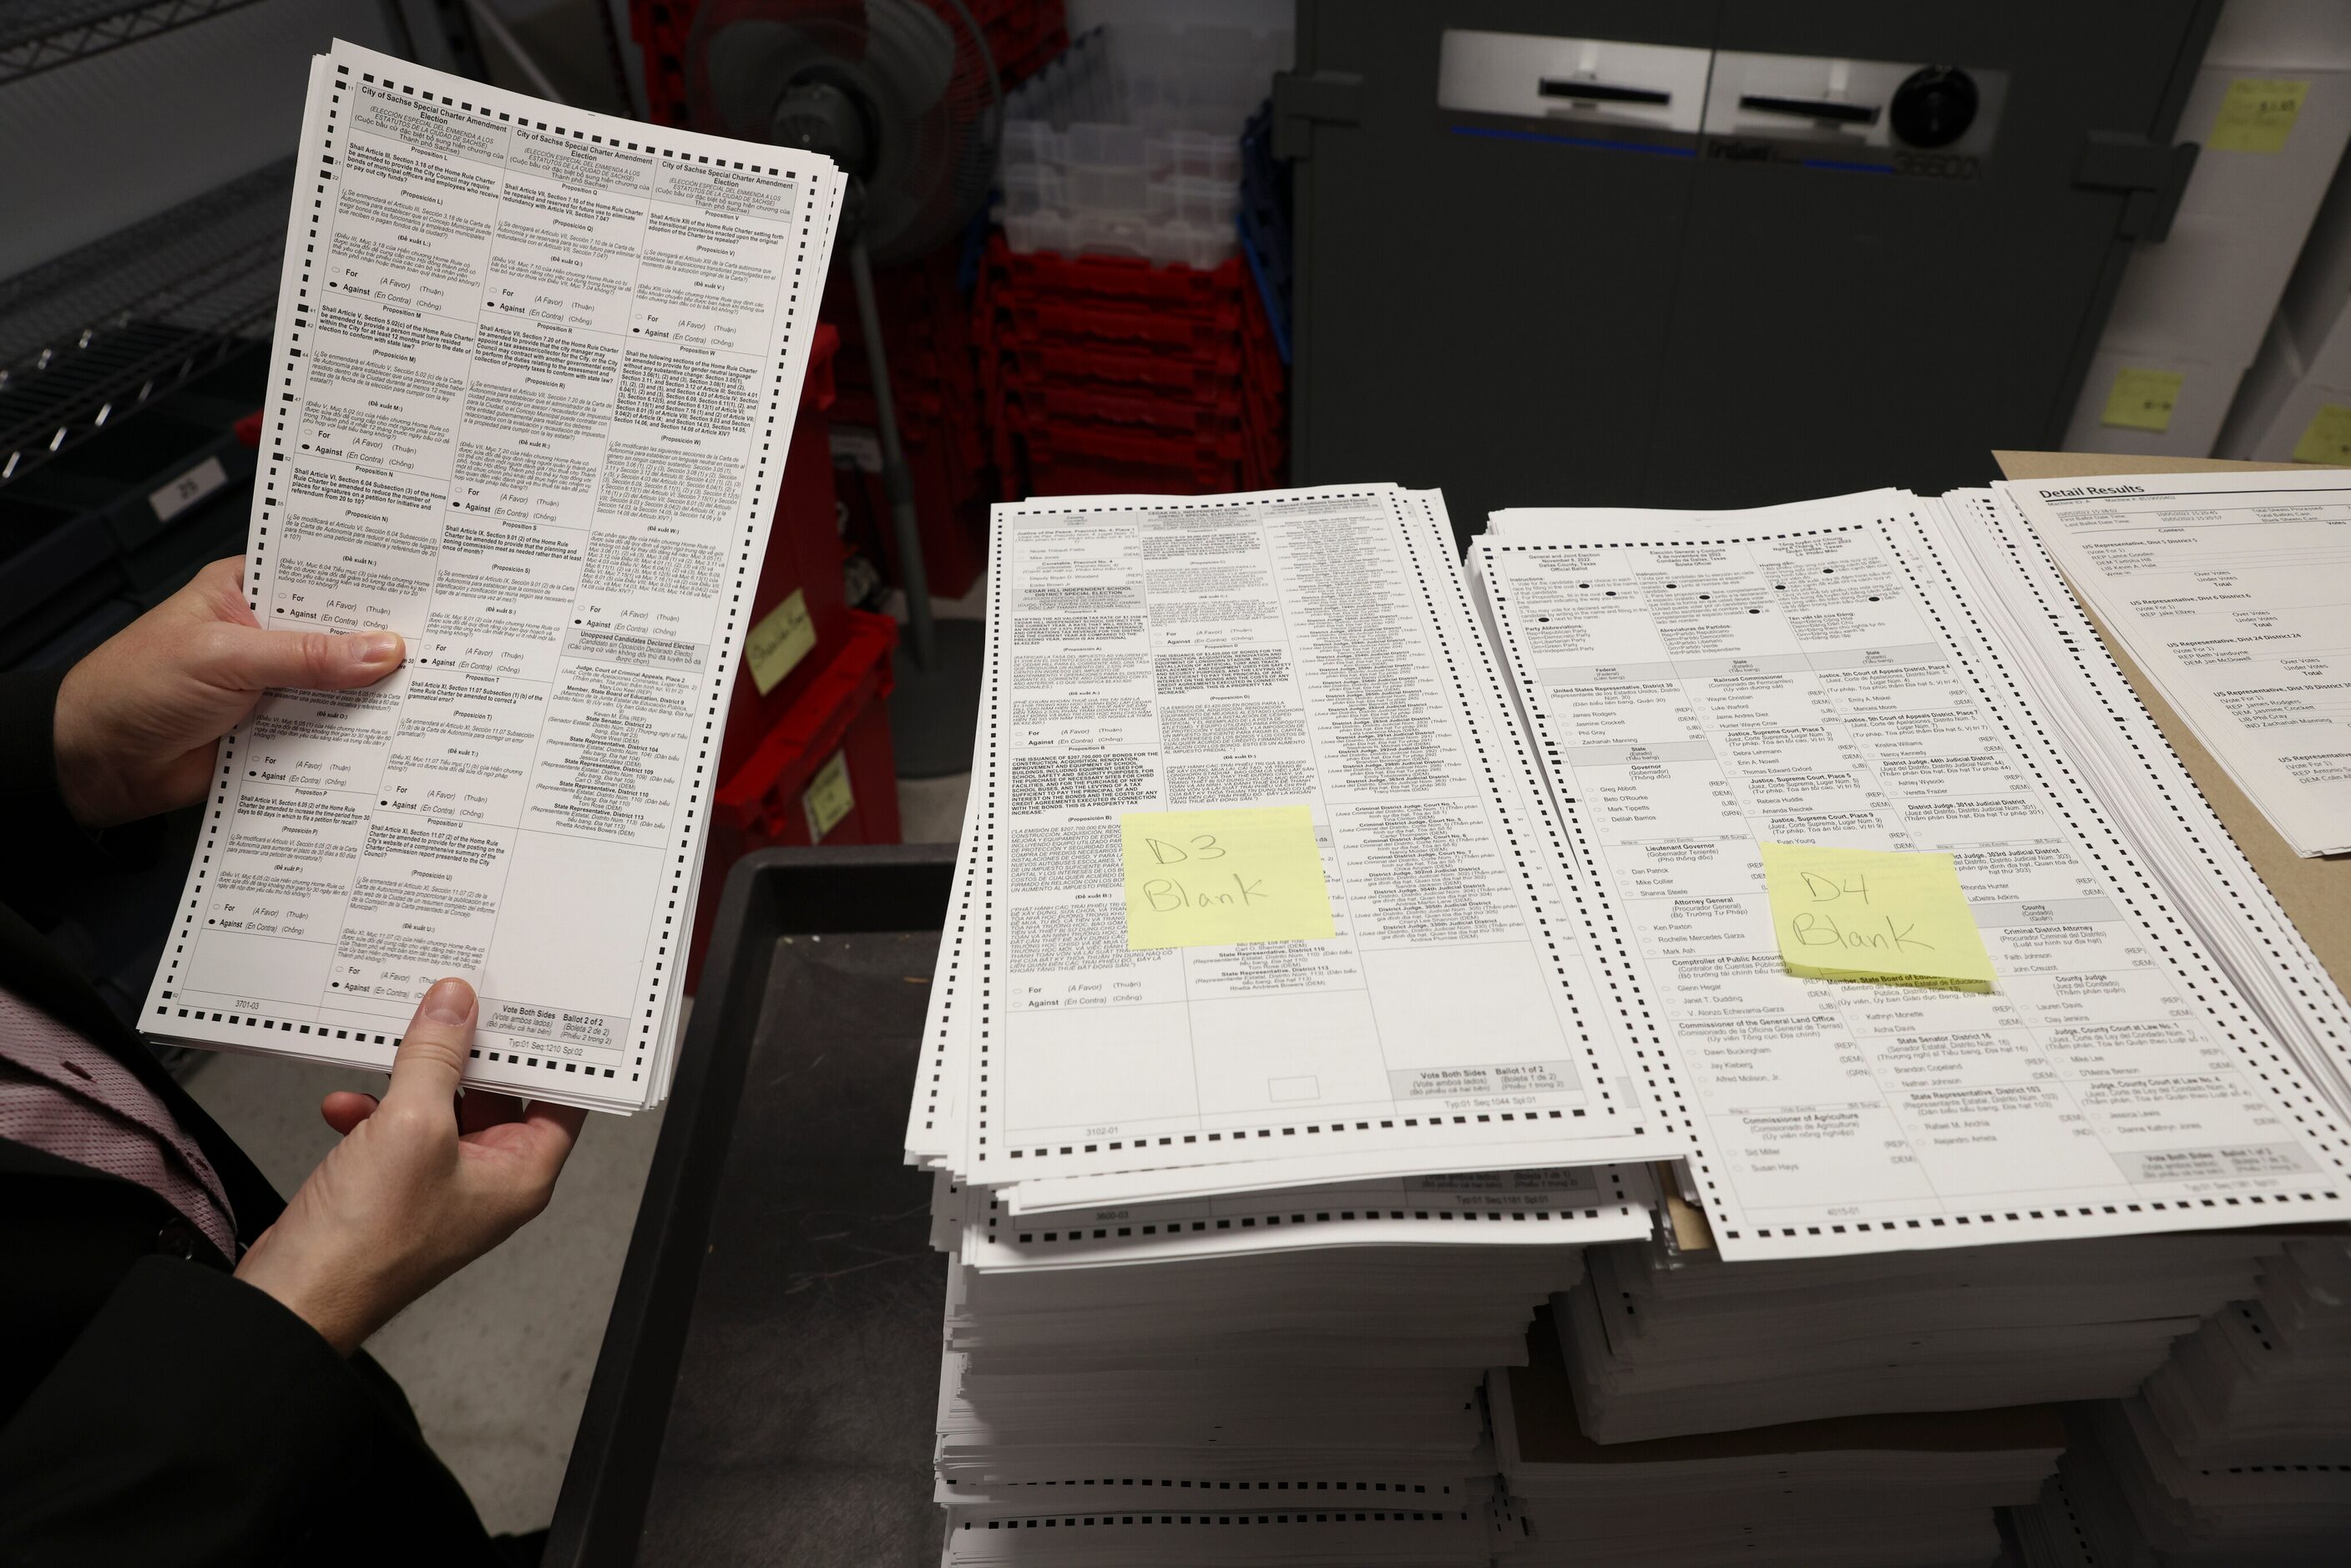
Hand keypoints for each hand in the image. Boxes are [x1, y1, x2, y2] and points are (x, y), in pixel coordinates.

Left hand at [53, 556, 403, 827]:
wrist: (96, 764)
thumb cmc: (130, 689)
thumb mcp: (224, 658)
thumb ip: (305, 657)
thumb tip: (381, 650)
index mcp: (246, 592)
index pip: (321, 578)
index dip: (371, 586)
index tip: (425, 594)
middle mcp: (264, 635)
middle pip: (339, 634)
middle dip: (381, 645)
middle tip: (439, 649)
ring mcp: (273, 684)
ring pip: (338, 686)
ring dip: (370, 695)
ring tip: (426, 694)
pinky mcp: (276, 730)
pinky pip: (326, 730)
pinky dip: (351, 736)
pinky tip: (386, 735)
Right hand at [233, 979, 587, 1354]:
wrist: (293, 1294)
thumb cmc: (366, 1243)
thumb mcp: (412, 1125)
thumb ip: (437, 1058)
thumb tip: (455, 1007)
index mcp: (521, 1176)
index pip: (558, 1099)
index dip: (548, 1053)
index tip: (535, 1009)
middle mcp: (487, 1182)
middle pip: (496, 1095)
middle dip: (469, 1053)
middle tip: (456, 1005)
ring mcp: (439, 1184)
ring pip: (440, 1107)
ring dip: (412, 1079)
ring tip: (393, 1050)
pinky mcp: (393, 1186)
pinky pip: (395, 1130)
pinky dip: (372, 1111)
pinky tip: (346, 1103)